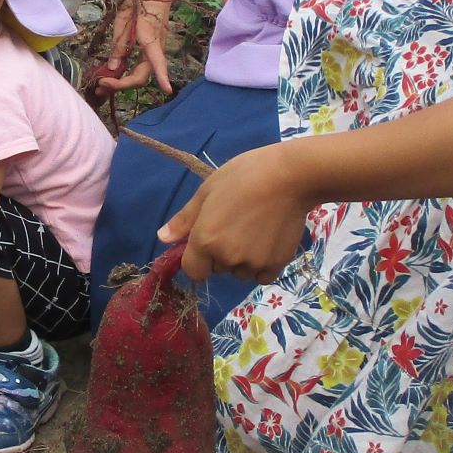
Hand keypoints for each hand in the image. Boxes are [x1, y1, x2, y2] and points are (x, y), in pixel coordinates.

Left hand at [93, 0, 171, 95]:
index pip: (157, 61)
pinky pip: (139, 66)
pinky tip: (114, 75)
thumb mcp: (123, 21)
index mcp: (150, 39)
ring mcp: (153, 51)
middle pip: (141, 76)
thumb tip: (113, 67)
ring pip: (140, 73)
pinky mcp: (150, 50)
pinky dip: (126, 74)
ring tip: (102, 84)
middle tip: (99, 87)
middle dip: (121, 85)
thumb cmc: (138, 1)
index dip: (163, 76)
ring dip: (121, 81)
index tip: (168, 91)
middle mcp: (155, 49)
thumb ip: (119, 45)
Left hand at [159, 142, 311, 282]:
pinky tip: (268, 241)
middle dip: (221, 254)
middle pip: (217, 269)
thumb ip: (184, 220)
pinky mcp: (276, 265)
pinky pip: (262, 276)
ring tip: (256, 230)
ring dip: (243, 260)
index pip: (193, 271)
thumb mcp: (207, 191)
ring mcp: (252, 264)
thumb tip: (162, 238)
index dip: (198, 258)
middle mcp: (226, 258)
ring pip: (240, 273)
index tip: (209, 241)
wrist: (290, 176)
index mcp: (205, 240)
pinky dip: (262, 265)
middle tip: (236, 225)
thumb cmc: (244, 176)